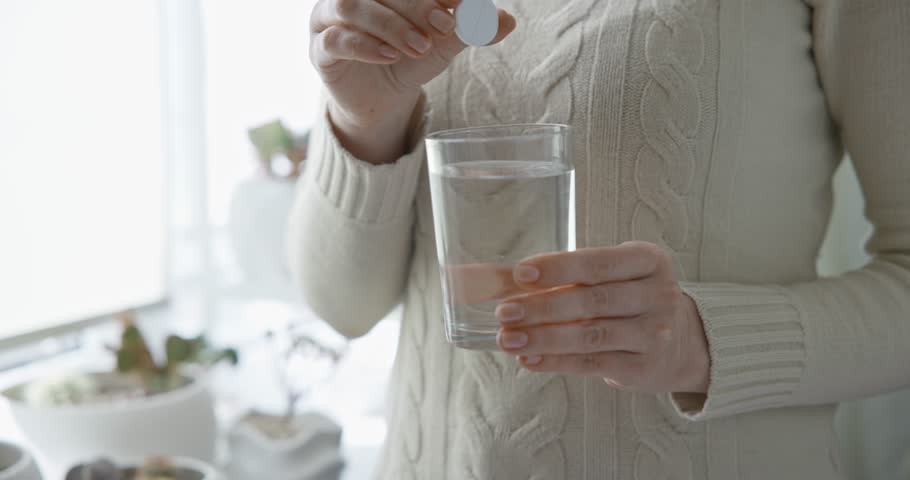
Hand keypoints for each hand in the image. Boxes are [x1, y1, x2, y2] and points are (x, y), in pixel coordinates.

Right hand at [309, 0, 516, 162]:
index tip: (462, 1)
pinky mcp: (320, 50)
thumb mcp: (445, 44)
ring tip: (419, 46)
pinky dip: (365, 47)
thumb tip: (508, 20)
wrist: (383, 100)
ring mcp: (329, 18)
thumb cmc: (411, 59)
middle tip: (445, 26)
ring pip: (352, 7)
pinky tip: (391, 57)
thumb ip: (470, 28)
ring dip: (390, 24)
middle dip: (416, 5)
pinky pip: (335, 40)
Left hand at [496, 241, 710, 393]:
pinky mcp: (644, 367)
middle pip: (592, 300)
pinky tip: (529, 358)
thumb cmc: (633, 300)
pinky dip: (557, 362)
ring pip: (590, 335)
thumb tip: (504, 279)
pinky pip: (593, 363)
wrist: (683, 343)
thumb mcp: (614, 276)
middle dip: (542, 306)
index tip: (521, 273)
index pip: (598, 263)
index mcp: (648, 261)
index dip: (558, 268)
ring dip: (543, 337)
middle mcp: (657, 295)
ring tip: (508, 339)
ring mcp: (654, 333)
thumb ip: (570, 276)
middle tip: (504, 312)